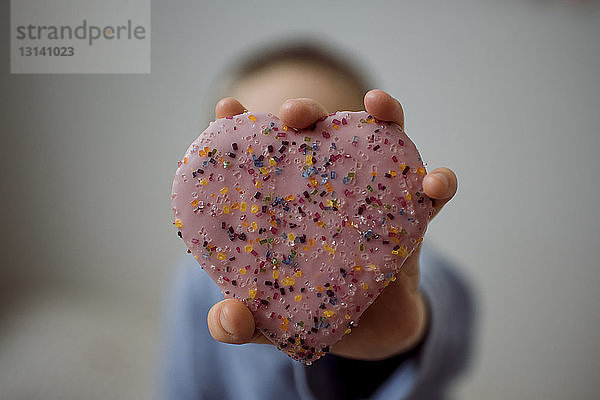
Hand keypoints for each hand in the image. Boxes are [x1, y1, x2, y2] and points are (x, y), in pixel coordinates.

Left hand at [207, 90, 457, 359]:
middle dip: (305, 111)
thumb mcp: (270, 319)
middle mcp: (329, 188)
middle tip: (294, 115)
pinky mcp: (413, 218)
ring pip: (381, 142)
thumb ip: (242, 323)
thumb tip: (229, 319)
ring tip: (378, 104)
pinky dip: (439, 181)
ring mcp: (373, 196)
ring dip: (383, 116)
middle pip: (317, 134)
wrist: (369, 333)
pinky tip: (433, 184)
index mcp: (288, 203)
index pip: (259, 156)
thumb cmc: (312, 311)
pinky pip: (431, 193)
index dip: (241, 125)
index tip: (228, 109)